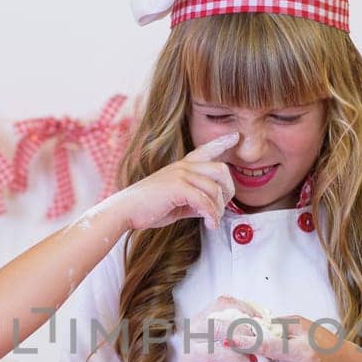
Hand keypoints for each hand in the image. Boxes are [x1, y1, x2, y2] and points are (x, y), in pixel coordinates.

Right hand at [116, 133, 238, 230]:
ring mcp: (180, 175)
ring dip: (218, 209)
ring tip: (212, 221)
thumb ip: (194, 202)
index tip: (235, 136)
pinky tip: (209, 224)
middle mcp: (183, 167)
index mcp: (182, 167)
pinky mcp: (178, 187)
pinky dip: (211, 216)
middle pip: (221, 169)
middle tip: (223, 207)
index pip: (206, 150)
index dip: (221, 142)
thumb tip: (208, 210)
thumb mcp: (176, 203)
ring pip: (215, 189)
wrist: (125, 211)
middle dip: (228, 190)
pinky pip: (205, 201)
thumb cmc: (147, 208)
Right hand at [152, 297, 263, 361]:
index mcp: (202, 319)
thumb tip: (269, 320)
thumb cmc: (215, 358)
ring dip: (239, 359)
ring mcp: (189, 356)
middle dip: (242, 336)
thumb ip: (241, 327)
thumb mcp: (223, 338)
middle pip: (217, 326)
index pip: (223, 304)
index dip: (245, 311)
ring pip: (215, 353)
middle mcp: (192, 334)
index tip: (262, 321)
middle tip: (259, 347)